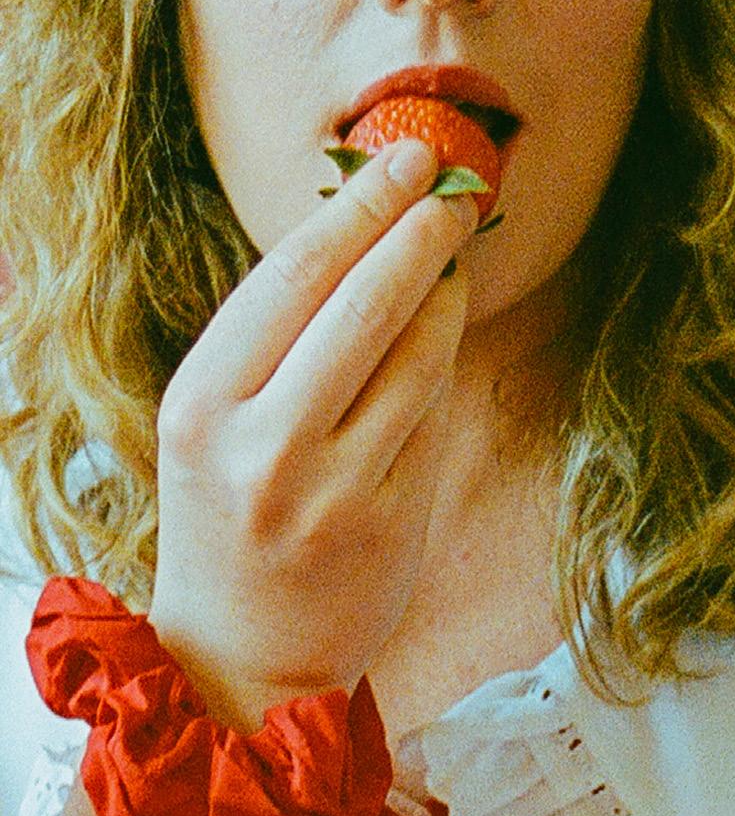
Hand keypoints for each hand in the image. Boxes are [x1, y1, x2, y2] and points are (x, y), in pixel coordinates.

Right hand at [149, 139, 477, 727]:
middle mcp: (261, 446)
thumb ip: (269, 345)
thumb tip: (357, 240)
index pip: (290, 277)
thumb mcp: (211, 429)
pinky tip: (441, 339)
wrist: (241, 657)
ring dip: (445, 295)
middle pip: (362, 305)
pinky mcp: (388, 525)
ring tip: (452, 259)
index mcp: (200, 406)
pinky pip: (433, 420)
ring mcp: (330, 492)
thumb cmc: (225, 524)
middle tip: (452, 187)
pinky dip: (443, 367)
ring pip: (414, 359)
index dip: (358, 208)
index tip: (403, 158)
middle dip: (418, 231)